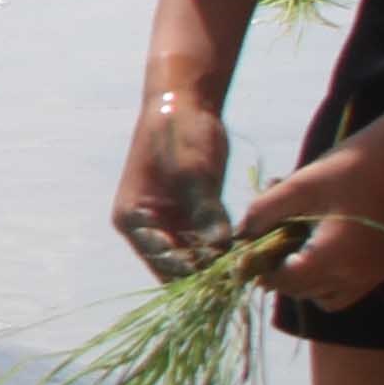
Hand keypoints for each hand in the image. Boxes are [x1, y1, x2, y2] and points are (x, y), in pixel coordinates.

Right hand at [112, 88, 235, 281]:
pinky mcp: (189, 216)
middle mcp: (146, 228)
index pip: (163, 262)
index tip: (227, 281)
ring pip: (193, 260)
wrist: (185, 103)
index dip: (194, 275)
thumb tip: (222, 249)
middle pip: (176, 268)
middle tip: (243, 281)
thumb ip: (206, 212)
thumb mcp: (194, 172)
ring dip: (218, 266)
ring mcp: (167, 224)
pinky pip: (206, 244)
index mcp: (133, 219)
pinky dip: (225, 251)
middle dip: (207, 276)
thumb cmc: (181, 133)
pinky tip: (249, 254)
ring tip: (249, 271)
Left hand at [242, 125, 383, 313]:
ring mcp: (380, 271)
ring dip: (307, 280)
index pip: (286, 283)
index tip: (246, 257)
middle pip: (306, 291)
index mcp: (335, 258)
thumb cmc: (349, 166)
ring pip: (330, 295)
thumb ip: (262, 213)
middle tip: (269, 244)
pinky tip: (323, 243)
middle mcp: (361, 274)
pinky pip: (354, 285)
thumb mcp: (297, 186)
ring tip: (295, 245)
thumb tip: (238, 237)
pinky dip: (333, 276)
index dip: (261, 272)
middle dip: (281, 272)